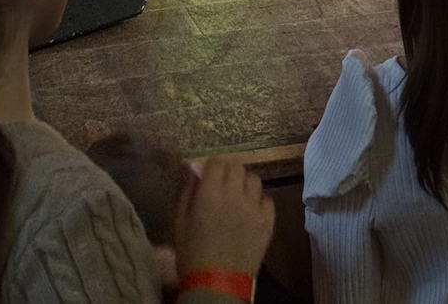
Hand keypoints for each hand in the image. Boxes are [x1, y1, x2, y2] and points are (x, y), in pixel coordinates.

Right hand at [174, 155, 274, 281]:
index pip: (218, 161)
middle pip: (238, 166)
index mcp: (210, 193)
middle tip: (223, 184)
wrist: (217, 286)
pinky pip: (267, 200)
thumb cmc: (192, 256)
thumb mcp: (180, 223)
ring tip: (238, 197)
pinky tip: (250, 211)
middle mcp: (235, 194)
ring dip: (245, 184)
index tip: (209, 173)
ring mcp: (254, 208)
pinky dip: (259, 202)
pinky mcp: (268, 222)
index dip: (213, 165)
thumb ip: (188, 193)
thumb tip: (195, 171)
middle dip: (229, 171)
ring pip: (254, 180)